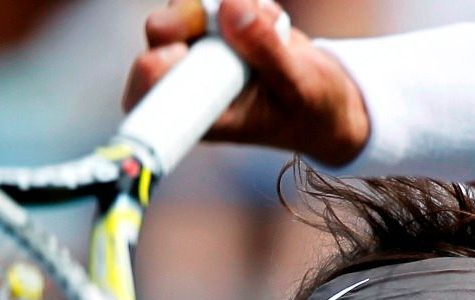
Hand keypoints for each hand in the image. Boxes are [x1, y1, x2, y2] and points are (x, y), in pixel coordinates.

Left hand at [122, 0, 369, 166]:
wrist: (325, 101)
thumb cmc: (309, 109)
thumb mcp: (298, 85)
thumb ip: (265, 50)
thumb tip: (229, 7)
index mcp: (201, 115)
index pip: (149, 92)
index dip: (156, 64)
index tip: (183, 51)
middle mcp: (192, 84)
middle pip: (160, 34)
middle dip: (190, 16)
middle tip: (229, 14)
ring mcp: (200, 53)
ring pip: (184, 8)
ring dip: (221, 5)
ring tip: (267, 23)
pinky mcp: (213, 30)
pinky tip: (264, 17)